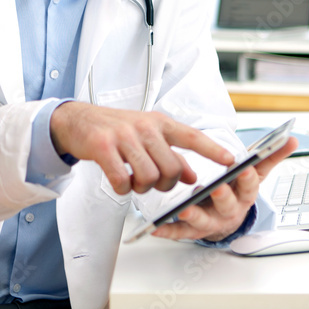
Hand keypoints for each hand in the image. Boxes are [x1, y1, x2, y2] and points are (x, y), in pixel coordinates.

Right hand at [49, 102, 234, 194]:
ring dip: (142, 188)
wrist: (76, 120)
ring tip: (133, 180)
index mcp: (159, 122)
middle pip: (171, 169)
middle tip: (152, 181)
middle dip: (165, 184)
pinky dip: (123, 189)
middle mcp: (145, 127)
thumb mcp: (147, 136)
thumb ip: (171, 153)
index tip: (231, 161)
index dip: (212, 149)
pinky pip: (123, 181)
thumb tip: (193, 175)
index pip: (192, 136)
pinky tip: (118, 181)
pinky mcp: (104, 146)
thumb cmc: (115, 129)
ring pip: (149, 177)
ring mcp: (124, 136)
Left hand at [152, 136, 298, 241]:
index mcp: (244, 194)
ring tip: (184, 209)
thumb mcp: (256, 173)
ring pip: (204, 221)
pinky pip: (180, 232)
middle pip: (227, 205)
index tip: (243, 169)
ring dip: (194, 215)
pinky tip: (157, 228)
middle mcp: (228, 210)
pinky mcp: (192, 230)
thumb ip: (271, 156)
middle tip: (216, 187)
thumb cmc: (238, 190)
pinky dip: (169, 230)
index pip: (249, 186)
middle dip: (222, 196)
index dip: (247, 179)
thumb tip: (292, 138)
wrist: (226, 217)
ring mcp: (210, 221)